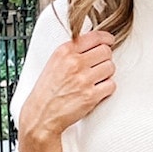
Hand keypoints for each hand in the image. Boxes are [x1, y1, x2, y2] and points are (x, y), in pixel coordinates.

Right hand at [18, 30, 116, 151]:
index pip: (94, 37)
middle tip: (100, 65)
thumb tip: (94, 43)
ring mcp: (83, 79)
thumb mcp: (54, 62)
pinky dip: (107, 88)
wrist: (41, 115)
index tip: (109, 41)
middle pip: (106, 51)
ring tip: (96, 80)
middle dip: (105, 58)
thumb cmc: (47, 91)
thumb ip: (72, 51)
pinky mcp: (91, 96)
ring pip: (111, 67)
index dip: (106, 39)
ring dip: (107, 74)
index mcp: (64, 51)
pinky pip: (111, 85)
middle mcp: (74, 63)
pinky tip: (97, 90)